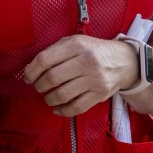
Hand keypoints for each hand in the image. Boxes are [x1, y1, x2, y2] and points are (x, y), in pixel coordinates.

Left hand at [23, 35, 137, 116]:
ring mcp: (94, 79)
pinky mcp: (100, 94)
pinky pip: (76, 107)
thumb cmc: (94, 51)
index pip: (45, 59)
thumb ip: (55, 51)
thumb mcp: (76, 42)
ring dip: (49, 99)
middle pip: (52, 78)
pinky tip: (57, 108)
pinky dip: (63, 111)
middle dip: (39, 86)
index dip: (31, 71)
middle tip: (39, 87)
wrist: (124, 61)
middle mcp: (86, 61)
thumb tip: (32, 68)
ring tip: (48, 97)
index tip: (28, 77)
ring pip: (62, 95)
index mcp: (76, 46)